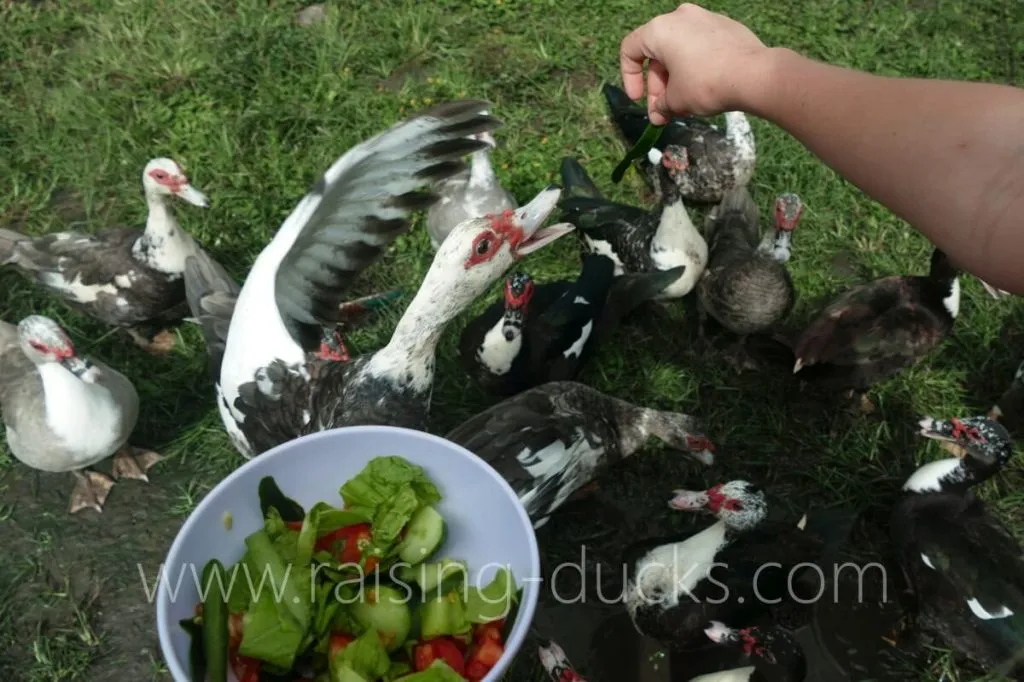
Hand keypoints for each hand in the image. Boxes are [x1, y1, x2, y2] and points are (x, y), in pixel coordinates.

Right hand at [620, 3, 770, 123]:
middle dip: (658, 87)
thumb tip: (658, 115)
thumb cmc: (705, 84)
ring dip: (676, 79)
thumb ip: (660, 106)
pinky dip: (696, 67)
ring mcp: (706, 18)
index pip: (630, 50)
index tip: (639, 100)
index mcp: (660, 29)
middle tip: (664, 112)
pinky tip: (705, 89)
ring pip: (680, 51)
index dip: (629, 78)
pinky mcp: (726, 26)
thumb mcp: (676, 100)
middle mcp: (681, 17)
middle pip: (658, 54)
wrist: (754, 74)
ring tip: (685, 105)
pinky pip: (701, 47)